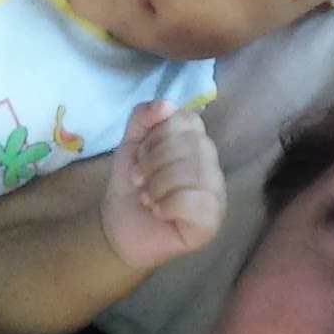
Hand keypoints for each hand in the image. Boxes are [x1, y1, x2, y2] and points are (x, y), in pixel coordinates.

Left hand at [101, 100, 225, 269]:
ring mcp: (216, 194)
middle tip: (138, 179)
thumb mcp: (131, 144)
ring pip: (197, 172)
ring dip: (159, 184)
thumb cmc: (132, 186)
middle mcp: (211, 166)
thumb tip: (166, 104)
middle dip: (155, 161)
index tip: (140, 154)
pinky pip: (199, 201)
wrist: (118, 229)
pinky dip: (170, 204)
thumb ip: (143, 117)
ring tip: (146, 198)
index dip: (159, 135)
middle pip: (194, 145)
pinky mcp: (212, 221)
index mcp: (195, 144)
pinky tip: (159, 212)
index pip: (189, 121)